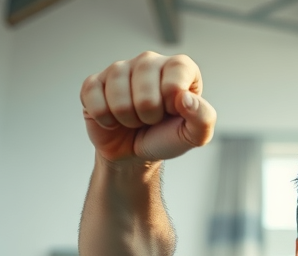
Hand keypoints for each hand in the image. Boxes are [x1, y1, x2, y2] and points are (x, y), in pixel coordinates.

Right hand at [80, 52, 216, 163]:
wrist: (136, 152)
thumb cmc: (166, 137)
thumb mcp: (194, 135)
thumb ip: (203, 118)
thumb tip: (184, 97)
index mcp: (179, 67)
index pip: (176, 76)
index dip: (172, 102)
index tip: (173, 111)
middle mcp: (149, 61)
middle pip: (146, 92)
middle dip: (149, 116)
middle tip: (151, 119)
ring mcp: (120, 69)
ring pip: (119, 99)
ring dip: (127, 119)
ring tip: (134, 119)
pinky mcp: (94, 82)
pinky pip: (95, 100)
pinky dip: (106, 120)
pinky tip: (113, 118)